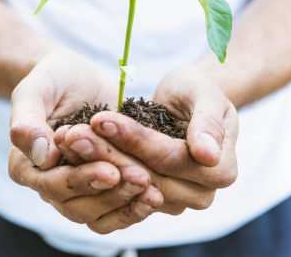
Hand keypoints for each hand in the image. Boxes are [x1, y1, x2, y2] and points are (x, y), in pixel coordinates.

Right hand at [8, 49, 159, 224]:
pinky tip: (158, 198)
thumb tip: (41, 157)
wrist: (77, 77)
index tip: (111, 171)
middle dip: (111, 195)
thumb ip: (28, 120)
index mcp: (25, 165)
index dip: (81, 181)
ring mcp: (77, 190)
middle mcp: (49, 184)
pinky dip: (135, 207)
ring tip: (155, 193)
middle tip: (142, 178)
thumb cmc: (53, 78)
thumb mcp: (36, 89)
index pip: (52, 184)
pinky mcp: (101, 188)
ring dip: (127, 205)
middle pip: (77, 207)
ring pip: (97, 215)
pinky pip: (115, 210)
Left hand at [74, 65, 238, 231]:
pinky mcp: (150, 199)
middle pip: (146, 176)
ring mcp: (176, 201)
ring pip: (128, 186)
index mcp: (221, 170)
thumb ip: (208, 121)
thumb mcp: (204, 93)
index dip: (135, 140)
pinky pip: (119, 189)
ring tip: (69, 137)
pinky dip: (94, 168)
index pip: (170, 159)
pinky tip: (72, 150)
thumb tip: (208, 154)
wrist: (186, 100)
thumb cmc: (197, 89)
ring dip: (95, 162)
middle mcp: (201, 194)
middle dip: (107, 152)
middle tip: (74, 131)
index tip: (102, 118)